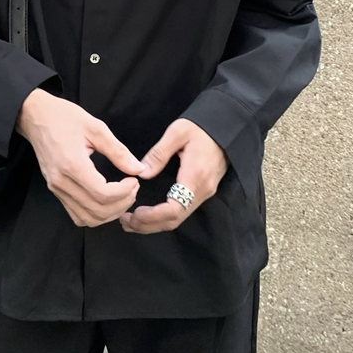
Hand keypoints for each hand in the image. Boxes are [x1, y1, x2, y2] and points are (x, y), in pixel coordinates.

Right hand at [16, 89, 146, 227]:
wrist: (35, 116)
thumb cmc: (64, 117)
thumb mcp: (96, 128)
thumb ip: (118, 151)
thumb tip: (138, 169)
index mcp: (72, 165)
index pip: (103, 194)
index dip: (125, 192)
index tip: (134, 180)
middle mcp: (62, 182)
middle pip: (97, 211)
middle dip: (121, 204)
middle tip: (132, 188)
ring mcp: (56, 189)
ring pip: (87, 219)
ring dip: (109, 213)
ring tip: (122, 196)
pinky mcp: (55, 190)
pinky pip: (76, 214)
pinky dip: (95, 214)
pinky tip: (106, 201)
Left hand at [119, 118, 227, 233]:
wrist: (227, 127)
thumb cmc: (201, 127)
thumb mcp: (177, 133)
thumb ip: (159, 153)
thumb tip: (142, 173)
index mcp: (195, 177)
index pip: (174, 209)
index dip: (152, 217)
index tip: (133, 214)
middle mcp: (202, 191)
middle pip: (174, 220)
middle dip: (148, 225)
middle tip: (125, 222)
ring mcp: (205, 193)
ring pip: (178, 218)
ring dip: (155, 224)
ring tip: (132, 221)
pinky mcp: (203, 191)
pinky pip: (182, 211)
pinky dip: (164, 217)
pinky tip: (150, 214)